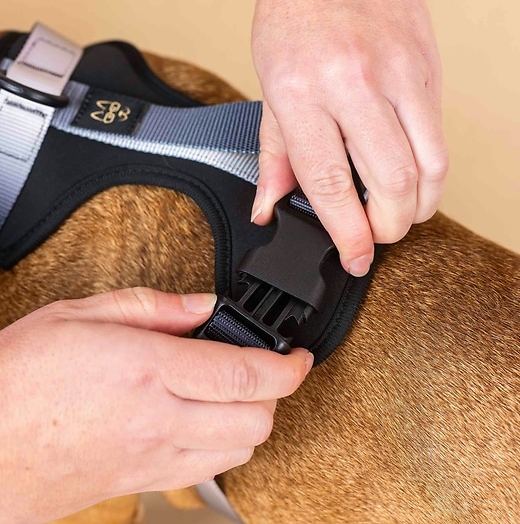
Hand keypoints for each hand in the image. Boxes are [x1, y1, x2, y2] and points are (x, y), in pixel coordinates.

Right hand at [0, 289, 310, 523]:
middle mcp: (159, 419)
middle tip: (266, 365)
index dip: (288, 366)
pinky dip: (225, 448)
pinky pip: (208, 474)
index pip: (246, 374)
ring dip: (253, 419)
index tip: (299, 355)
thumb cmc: (18, 379)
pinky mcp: (143, 481)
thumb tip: (201, 305)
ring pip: (240, 450)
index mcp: (147, 369)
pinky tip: (205, 423)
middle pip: (257, 419)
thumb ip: (152, 305)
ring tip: (236, 391)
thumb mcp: (80, 315)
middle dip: (276, 392)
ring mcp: (153, 458)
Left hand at [250, 0, 448, 275]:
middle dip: (389, 228)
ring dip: (419, 205)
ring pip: (430, 168)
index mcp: (303, 91)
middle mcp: (356, 83)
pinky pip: (438, 134)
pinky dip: (428, 168)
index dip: (348, 234)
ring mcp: (400, 72)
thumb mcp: (269, 83)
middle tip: (375, 234)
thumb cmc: (292, 8)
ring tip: (398, 211)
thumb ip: (274, 153)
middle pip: (394, 185)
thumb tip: (269, 207)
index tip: (354, 257)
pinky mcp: (429, 67)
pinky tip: (409, 171)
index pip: (332, 185)